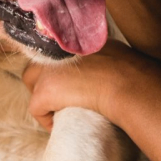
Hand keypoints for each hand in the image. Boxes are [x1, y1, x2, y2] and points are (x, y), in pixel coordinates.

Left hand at [22, 41, 160, 130]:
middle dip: (42, 76)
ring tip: (57, 108)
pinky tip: (60, 123)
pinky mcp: (44, 91)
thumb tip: (106, 58)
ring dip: (41, 94)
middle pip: (35, 59)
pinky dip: (45, 118)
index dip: (55, 64)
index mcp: (72, 37)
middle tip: (59, 93)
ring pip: (30, 81)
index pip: (51, 46)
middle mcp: (56, 48)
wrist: (127, 83)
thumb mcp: (112, 49)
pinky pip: (36, 109)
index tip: (65, 78)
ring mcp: (48, 68)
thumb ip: (99, 50)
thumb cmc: (130, 71)